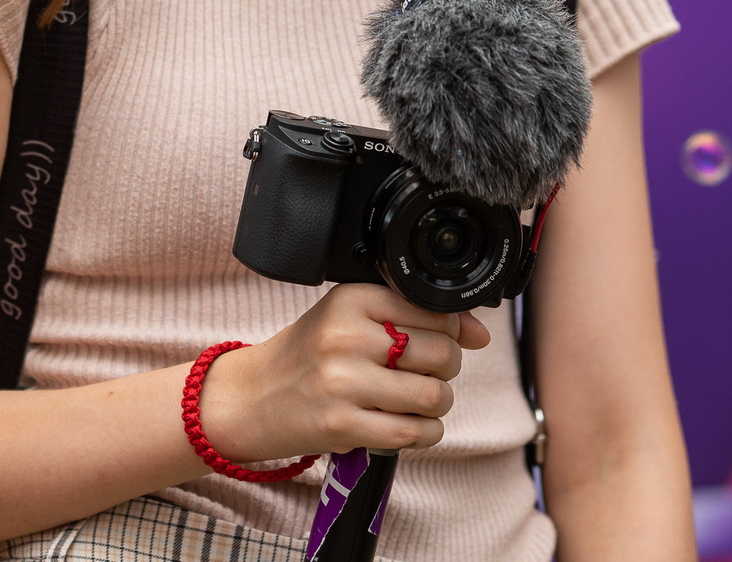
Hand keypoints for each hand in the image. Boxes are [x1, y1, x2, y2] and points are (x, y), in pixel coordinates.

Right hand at [194, 283, 492, 464]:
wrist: (252, 399)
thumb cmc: (308, 356)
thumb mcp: (350, 320)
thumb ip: (413, 318)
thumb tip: (480, 333)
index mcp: (351, 299)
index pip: (433, 309)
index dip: (453, 330)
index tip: (445, 341)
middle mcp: (347, 336)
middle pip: (442, 353)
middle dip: (446, 370)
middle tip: (425, 374)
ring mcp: (343, 382)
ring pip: (434, 395)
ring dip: (437, 404)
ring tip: (417, 402)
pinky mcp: (342, 424)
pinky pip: (413, 431)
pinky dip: (424, 433)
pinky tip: (407, 425)